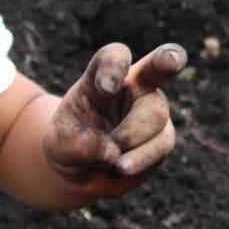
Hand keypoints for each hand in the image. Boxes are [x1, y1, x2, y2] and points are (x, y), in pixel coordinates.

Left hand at [41, 41, 186, 197]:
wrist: (82, 171)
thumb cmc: (69, 145)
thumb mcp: (58, 145)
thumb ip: (77, 145)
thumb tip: (112, 153)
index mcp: (102, 76)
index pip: (112, 57)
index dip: (114, 66)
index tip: (107, 88)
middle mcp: (133, 87)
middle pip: (156, 68)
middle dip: (166, 60)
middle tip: (171, 61)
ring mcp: (152, 110)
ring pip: (156, 115)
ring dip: (132, 138)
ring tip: (113, 162)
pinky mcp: (162, 137)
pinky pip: (161, 144)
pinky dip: (140, 158)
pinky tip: (122, 168)